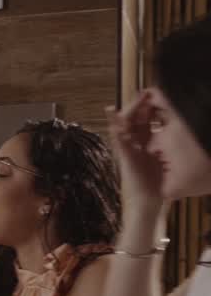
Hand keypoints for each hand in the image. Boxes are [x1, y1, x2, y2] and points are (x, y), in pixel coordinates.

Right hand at [106, 91, 165, 210]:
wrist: (149, 202)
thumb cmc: (158, 185)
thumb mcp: (166, 160)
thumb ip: (168, 147)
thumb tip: (183, 132)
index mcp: (146, 144)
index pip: (145, 120)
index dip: (149, 108)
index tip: (153, 95)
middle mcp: (135, 145)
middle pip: (135, 119)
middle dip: (140, 105)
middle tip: (145, 93)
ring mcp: (128, 150)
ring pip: (124, 125)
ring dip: (128, 111)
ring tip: (136, 98)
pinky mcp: (125, 157)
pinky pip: (117, 139)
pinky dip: (113, 126)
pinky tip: (112, 115)